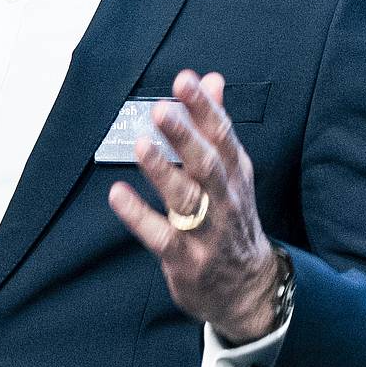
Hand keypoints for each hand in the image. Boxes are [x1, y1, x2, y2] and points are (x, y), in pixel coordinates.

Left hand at [106, 70, 281, 344]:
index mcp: (235, 173)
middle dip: (185, 136)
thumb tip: (212, 78)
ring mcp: (207, 232)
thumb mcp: (232, 172)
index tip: (184, 80)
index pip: (223, 135)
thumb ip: (217, 125)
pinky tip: (117, 194)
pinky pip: (161, 236)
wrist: (248, 288)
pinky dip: (139, 215)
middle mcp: (225, 200)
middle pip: (207, 164)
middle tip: (161, 109)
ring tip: (141, 145)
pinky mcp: (186, 259)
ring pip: (186, 199)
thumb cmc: (230, 218)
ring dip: (163, 171)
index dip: (204, 108)